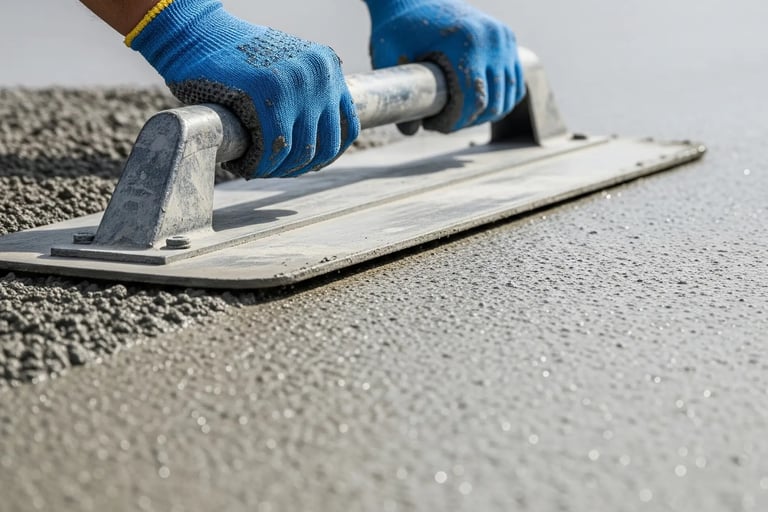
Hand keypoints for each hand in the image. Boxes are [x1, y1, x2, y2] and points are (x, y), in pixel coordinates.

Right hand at [128, 0, 359, 177]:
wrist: (193, 33)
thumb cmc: (233, 57)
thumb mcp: (285, 67)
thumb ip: (306, 94)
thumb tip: (316, 143)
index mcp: (327, 66)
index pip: (347, 127)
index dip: (328, 155)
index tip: (307, 165)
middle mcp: (320, 75)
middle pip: (326, 145)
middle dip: (300, 167)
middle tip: (276, 170)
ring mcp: (297, 85)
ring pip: (300, 152)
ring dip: (278, 170)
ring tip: (257, 167)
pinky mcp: (268, 97)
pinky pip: (275, 149)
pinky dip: (260, 166)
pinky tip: (244, 165)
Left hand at [364, 0, 524, 133]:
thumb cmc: (398, 28)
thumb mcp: (390, 59)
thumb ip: (399, 96)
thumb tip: (410, 131)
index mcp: (467, 43)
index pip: (475, 99)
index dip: (456, 122)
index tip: (434, 126)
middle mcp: (492, 39)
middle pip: (494, 102)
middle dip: (468, 120)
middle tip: (442, 123)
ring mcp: (503, 38)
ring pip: (508, 94)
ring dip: (486, 113)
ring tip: (457, 115)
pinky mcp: (506, 39)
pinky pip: (514, 81)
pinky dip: (501, 98)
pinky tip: (477, 106)